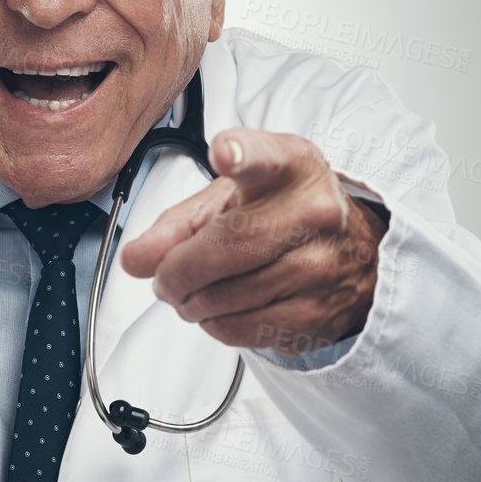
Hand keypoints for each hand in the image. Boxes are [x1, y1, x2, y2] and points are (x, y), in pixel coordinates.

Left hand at [119, 128, 388, 355]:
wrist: (346, 253)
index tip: (224, 151)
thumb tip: (135, 260)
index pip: (268, 158)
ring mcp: (322, 266)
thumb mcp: (229, 199)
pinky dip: (215, 325)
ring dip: (190, 304)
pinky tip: (221, 309)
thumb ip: (175, 225)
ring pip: (224, 298)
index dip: (243, 155)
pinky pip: (241, 330)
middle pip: (222, 248)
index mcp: (292, 168)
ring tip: (193, 294)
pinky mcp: (317, 314)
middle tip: (164, 278)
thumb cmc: (276, 215)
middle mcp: (316, 212)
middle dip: (175, 272)